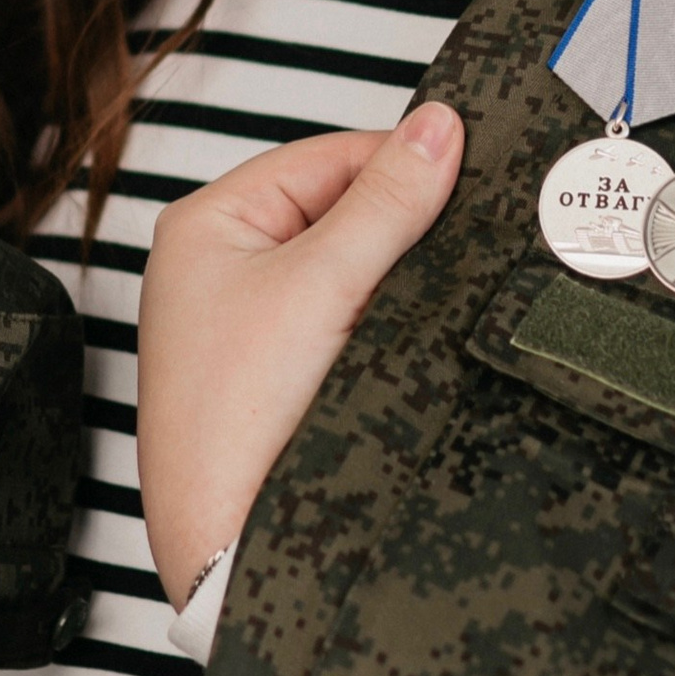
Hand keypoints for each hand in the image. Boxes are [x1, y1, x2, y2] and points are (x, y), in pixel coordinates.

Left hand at [136, 101, 464, 607]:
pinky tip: (418, 333)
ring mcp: (253, 327)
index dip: (398, 160)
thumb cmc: (235, 418)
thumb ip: (386, 201)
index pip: (326, 155)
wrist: (228, 547)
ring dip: (397, 277)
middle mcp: (222, 269)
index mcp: (208, 224)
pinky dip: (388, 322)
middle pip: (341, 211)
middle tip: (465, 229)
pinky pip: (350, 322)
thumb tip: (437, 128)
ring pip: (351, 270)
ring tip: (446, 285)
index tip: (464, 168)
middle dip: (401, 223)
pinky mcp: (284, 377)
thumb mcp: (323, 283)